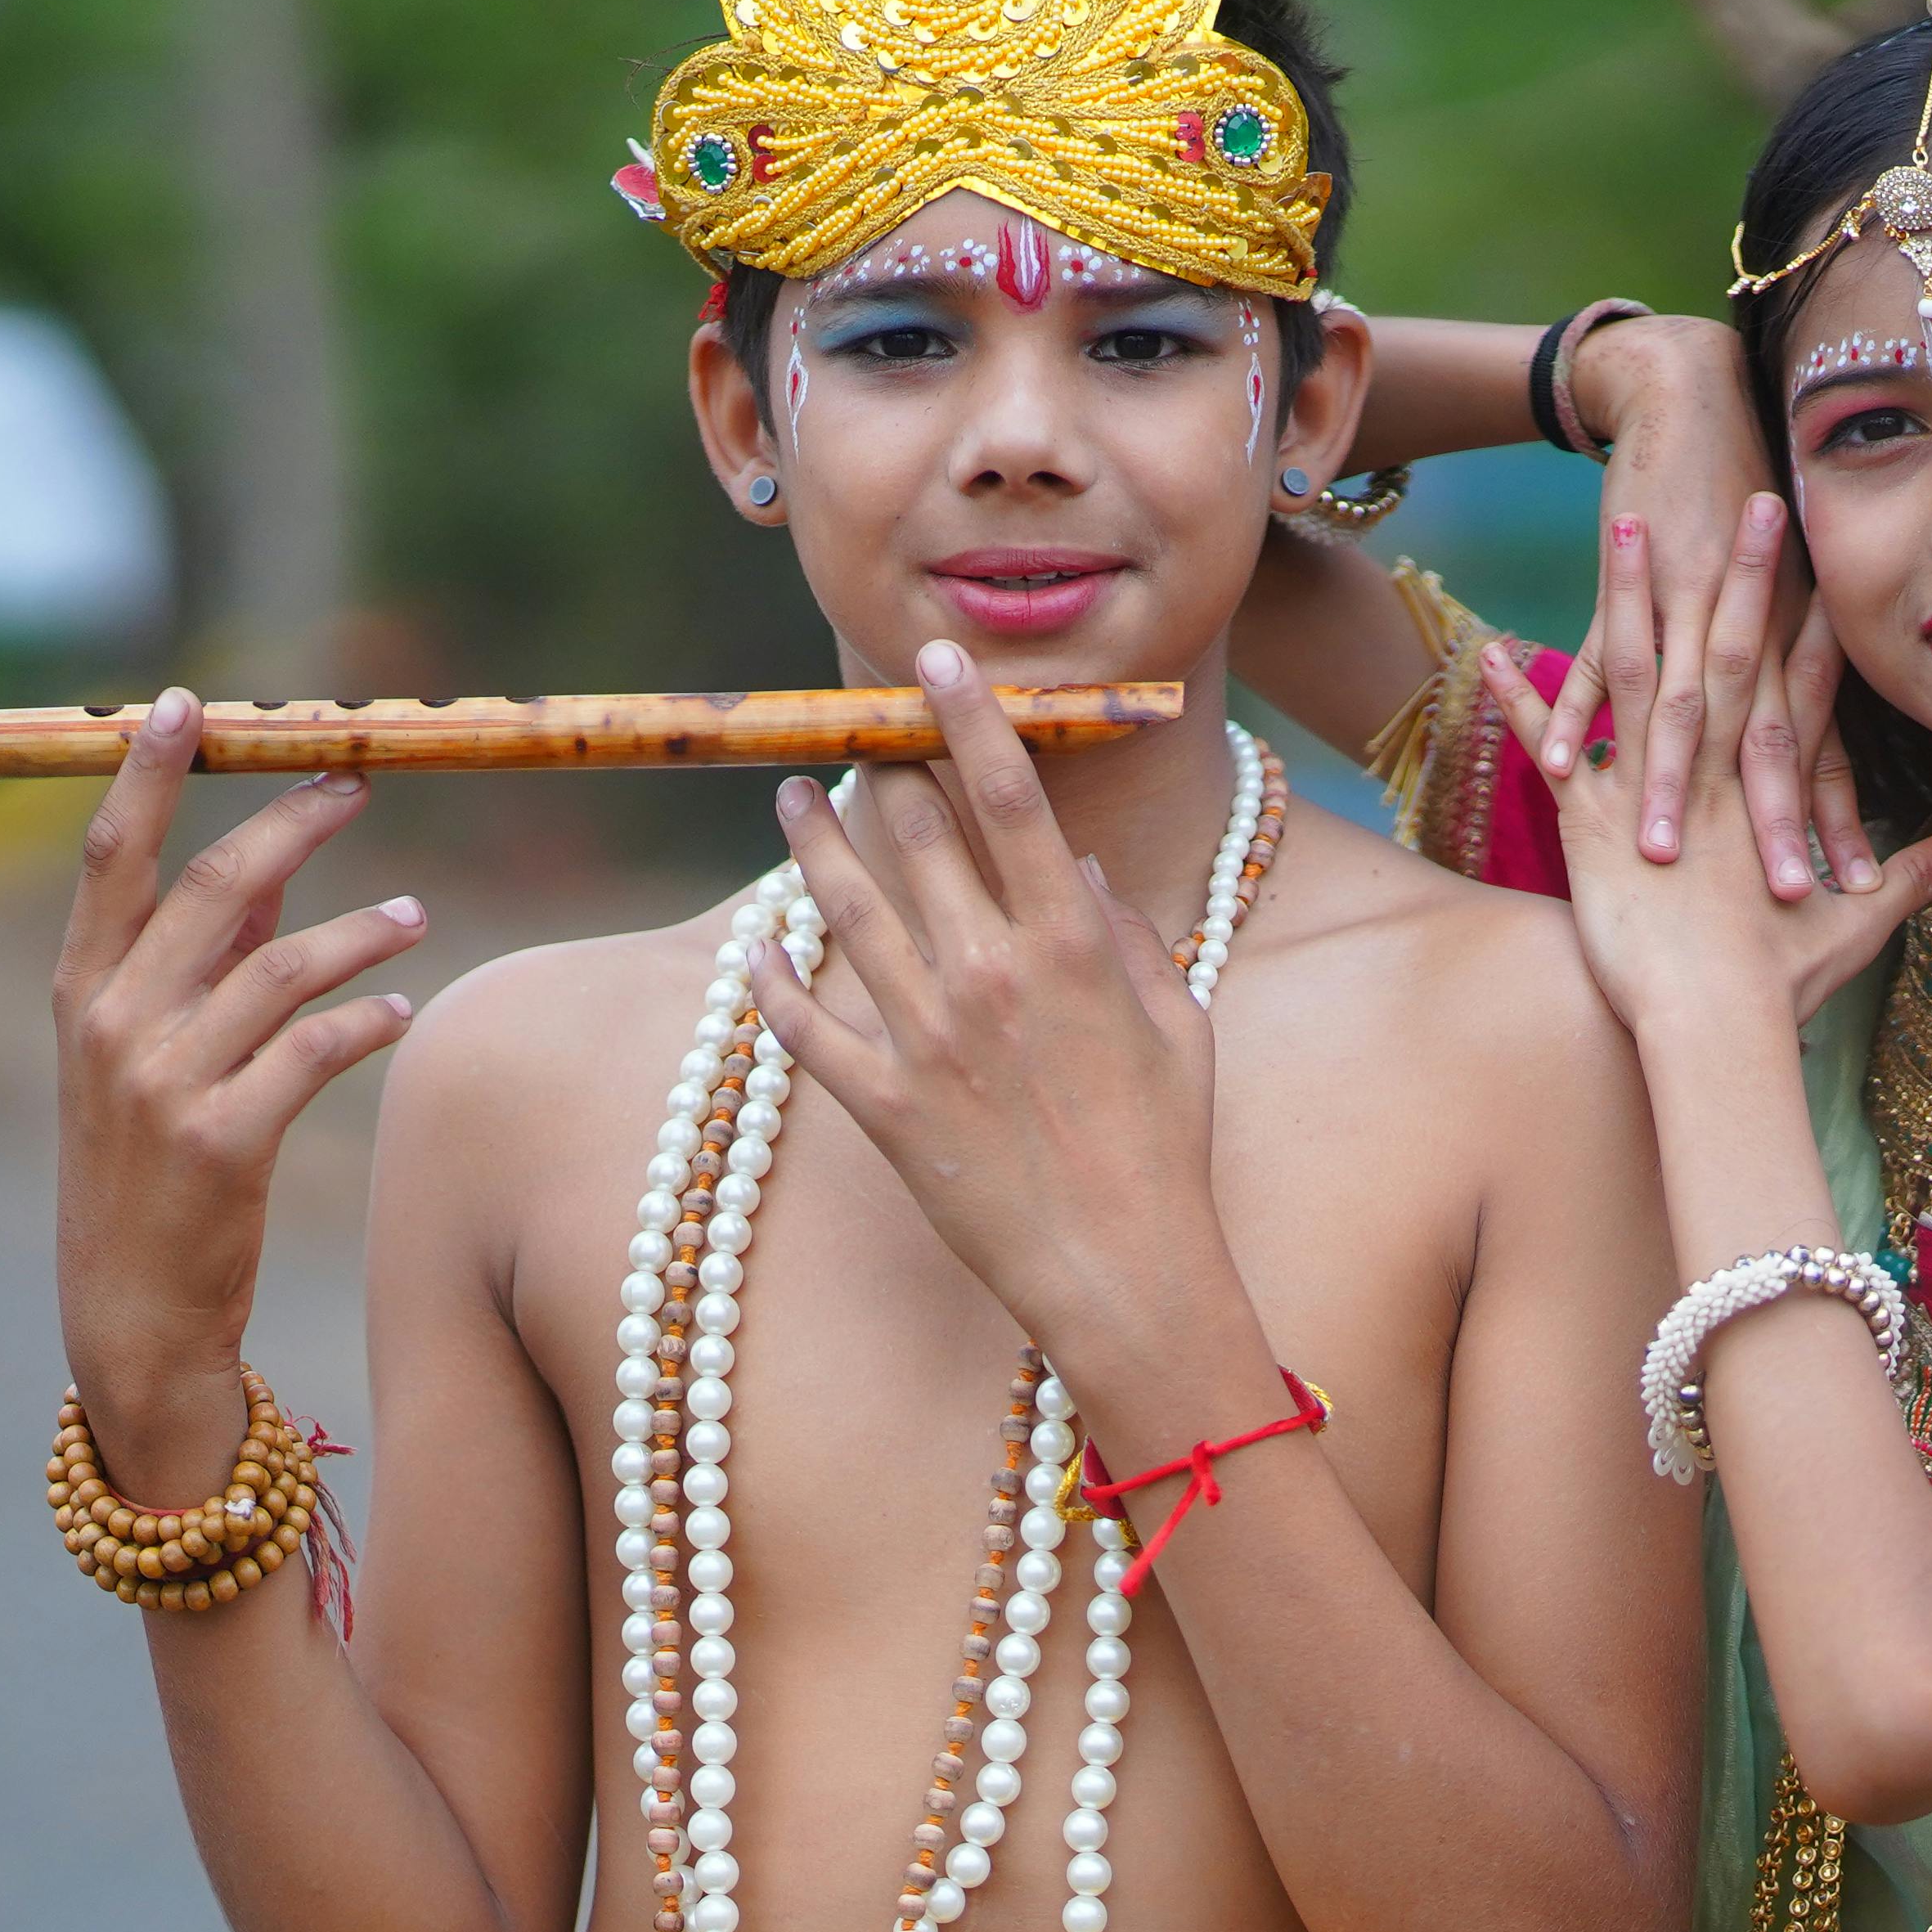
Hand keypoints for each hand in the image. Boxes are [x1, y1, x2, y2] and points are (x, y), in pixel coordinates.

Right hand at [52, 688, 426, 1495]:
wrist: (129, 1316)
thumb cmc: (147, 1176)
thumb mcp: (144, 1062)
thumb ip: (196, 967)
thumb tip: (266, 874)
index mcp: (80, 995)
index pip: (110, 857)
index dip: (149, 774)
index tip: (190, 704)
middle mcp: (112, 1027)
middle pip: (215, 888)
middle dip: (295, 823)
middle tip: (360, 779)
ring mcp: (164, 1086)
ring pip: (283, 965)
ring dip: (362, 928)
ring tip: (416, 913)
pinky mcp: (223, 1144)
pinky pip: (315, 1051)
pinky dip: (369, 1019)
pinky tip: (403, 1009)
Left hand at [746, 643, 1233, 1362]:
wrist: (1121, 1271)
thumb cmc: (1166, 1148)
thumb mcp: (1178, 1027)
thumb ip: (1128, 941)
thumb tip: (1086, 876)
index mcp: (1069, 945)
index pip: (1009, 798)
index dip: (969, 717)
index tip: (937, 660)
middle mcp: (989, 974)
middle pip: (920, 837)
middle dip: (887, 770)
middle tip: (860, 731)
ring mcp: (928, 1039)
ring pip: (848, 911)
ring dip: (814, 844)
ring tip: (789, 795)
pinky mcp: (883, 1105)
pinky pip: (808, 1026)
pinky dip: (773, 980)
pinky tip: (753, 942)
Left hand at [1491, 495, 1931, 1038]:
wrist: (1717, 1033)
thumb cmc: (1781, 990)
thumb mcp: (1854, 931)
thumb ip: (1909, 878)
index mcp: (1776, 796)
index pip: (1807, 688)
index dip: (1820, 619)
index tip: (1829, 556)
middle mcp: (1718, 776)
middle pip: (1733, 649)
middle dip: (1746, 569)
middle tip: (1753, 492)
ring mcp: (1655, 791)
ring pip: (1640, 670)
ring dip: (1630, 593)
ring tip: (1622, 520)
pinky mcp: (1592, 824)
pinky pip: (1552, 747)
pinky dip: (1522, 700)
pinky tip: (1489, 652)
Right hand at [1532, 320, 1867, 902]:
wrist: (1694, 395)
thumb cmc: (1749, 488)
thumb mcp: (1797, 568)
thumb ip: (1812, 652)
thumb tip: (1839, 717)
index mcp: (1787, 637)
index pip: (1817, 744)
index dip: (1834, 811)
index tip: (1857, 886)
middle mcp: (1741, 632)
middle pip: (1761, 744)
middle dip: (1771, 823)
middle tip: (1790, 896)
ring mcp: (1680, 614)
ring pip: (1675, 714)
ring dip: (1664, 784)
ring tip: (1662, 857)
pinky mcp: (1623, 595)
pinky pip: (1593, 662)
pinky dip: (1567, 708)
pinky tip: (1556, 761)